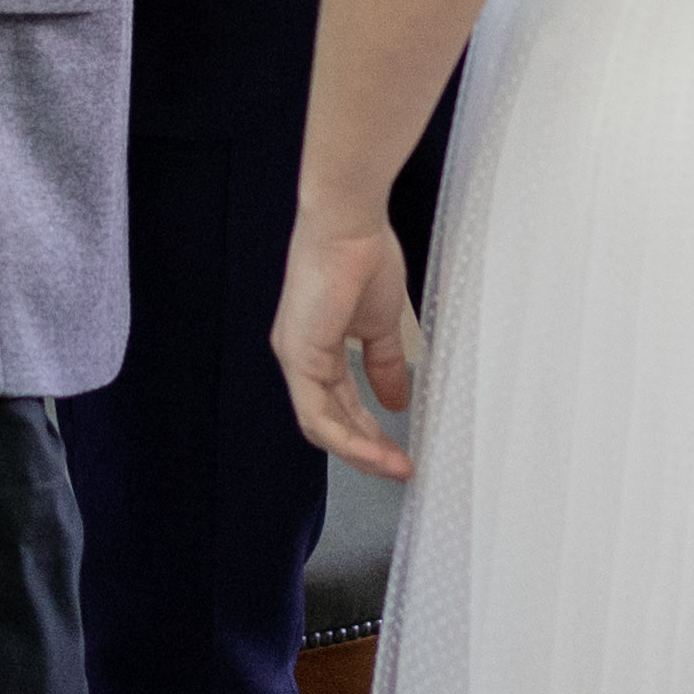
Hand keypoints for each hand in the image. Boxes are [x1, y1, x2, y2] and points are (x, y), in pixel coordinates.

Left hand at [271, 203, 419, 476]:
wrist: (350, 225)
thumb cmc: (363, 258)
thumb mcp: (380, 324)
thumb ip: (384, 363)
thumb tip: (396, 400)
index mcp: (316, 348)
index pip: (339, 404)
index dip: (368, 432)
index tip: (398, 450)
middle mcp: (300, 358)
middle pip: (329, 421)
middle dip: (366, 450)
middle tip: (399, 468)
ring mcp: (295, 359)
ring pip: (321, 426)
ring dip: (360, 452)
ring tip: (395, 468)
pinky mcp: (298, 357)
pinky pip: (318, 414)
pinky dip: (348, 439)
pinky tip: (376, 452)